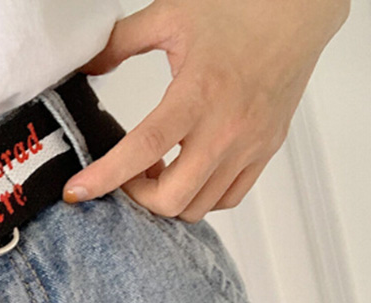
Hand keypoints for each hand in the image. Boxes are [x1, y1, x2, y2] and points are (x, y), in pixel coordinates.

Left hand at [63, 0, 349, 220]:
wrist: (301, 8)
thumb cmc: (240, 8)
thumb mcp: (170, 15)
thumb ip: (120, 42)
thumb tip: (83, 65)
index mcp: (198, 93)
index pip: (144, 148)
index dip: (105, 177)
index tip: (76, 192)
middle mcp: (226, 128)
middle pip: (172, 198)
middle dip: (138, 196)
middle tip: (129, 174)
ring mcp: (249, 146)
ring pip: (198, 207)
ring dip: (168, 198)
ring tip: (158, 169)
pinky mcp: (265, 152)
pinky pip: (227, 199)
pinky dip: (200, 198)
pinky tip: (188, 172)